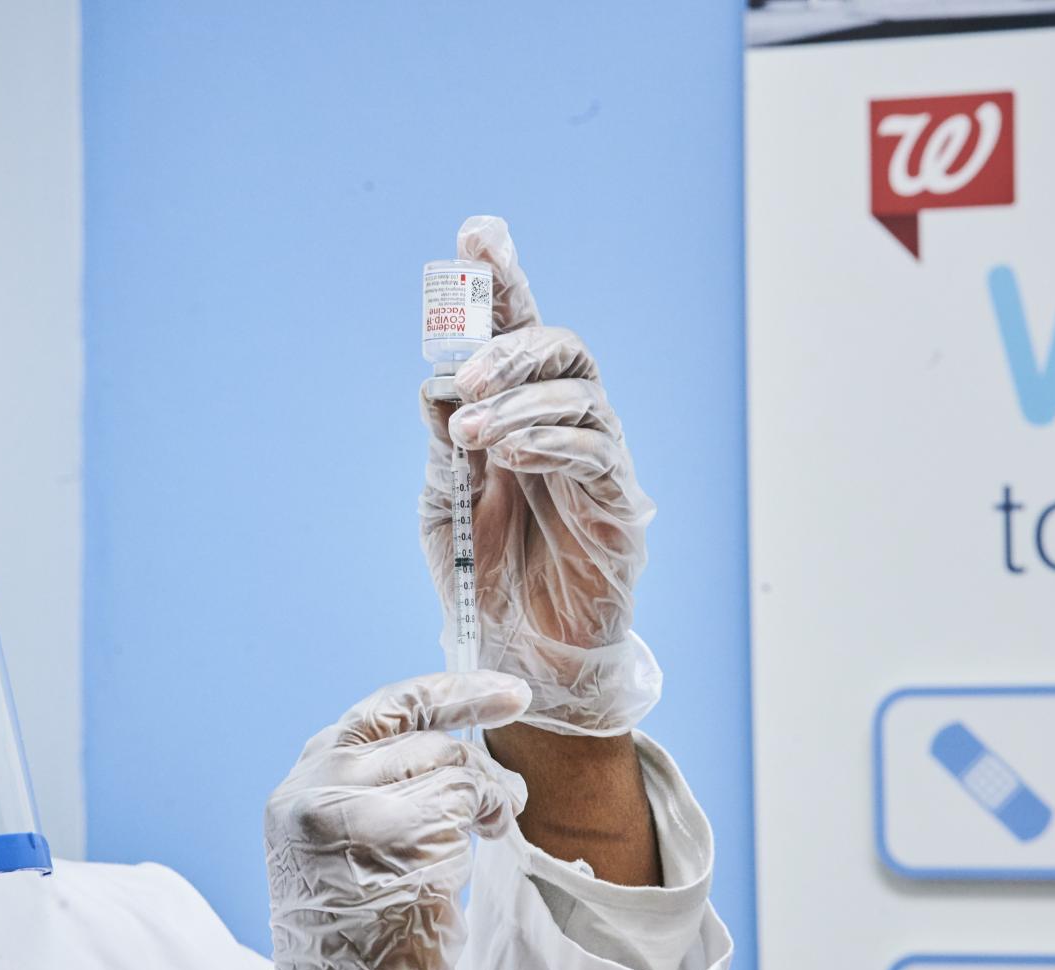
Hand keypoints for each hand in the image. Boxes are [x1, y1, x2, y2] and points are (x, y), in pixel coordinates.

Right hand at [223, 672, 529, 969]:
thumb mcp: (344, 846)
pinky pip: (464, 804)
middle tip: (505, 798)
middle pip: (423, 734)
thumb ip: (375, 787)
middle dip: (476, 761)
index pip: (381, 710)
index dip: (448, 693)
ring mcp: (350, 810)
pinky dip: (484, 824)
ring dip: (486, 797)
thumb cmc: (357, 942)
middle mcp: (314, 788)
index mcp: (301, 786)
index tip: (503, 692)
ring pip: (451, 765)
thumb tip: (446, 741)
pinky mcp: (393, 841)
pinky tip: (477, 852)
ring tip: (488, 831)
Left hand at [420, 216, 660, 735]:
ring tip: (472, 430)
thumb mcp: (445, 497)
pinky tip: (511, 452)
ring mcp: (598, 458)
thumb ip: (443, 439)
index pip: (515, 332)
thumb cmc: (483, 569)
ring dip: (521, 400)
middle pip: (559, 346)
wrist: (518, 650)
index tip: (475, 235)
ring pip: (578, 392)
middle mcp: (564, 421)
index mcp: (518, 409)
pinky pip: (595, 452)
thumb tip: (434, 380)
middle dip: (511, 343)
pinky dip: (550, 440)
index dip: (502, 281)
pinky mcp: (620, 503)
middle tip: (466, 373)